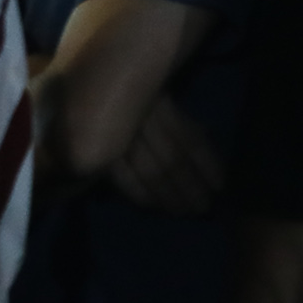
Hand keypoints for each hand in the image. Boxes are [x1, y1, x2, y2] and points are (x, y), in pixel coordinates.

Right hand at [107, 92, 225, 216]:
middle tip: (203, 207)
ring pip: (151, 171)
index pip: (190, 139)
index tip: (220, 185)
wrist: (81, 91)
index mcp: (160, 102)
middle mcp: (141, 117)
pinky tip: (153, 206)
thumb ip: (182, 122)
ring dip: (169, 195)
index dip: (207, 163)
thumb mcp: (162, 100)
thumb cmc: (130, 95)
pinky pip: (123, 178)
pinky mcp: (100, 152)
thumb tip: (204, 138)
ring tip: (183, 211)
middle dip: (189, 186)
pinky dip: (139, 194)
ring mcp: (119, 135)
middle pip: (172, 159)